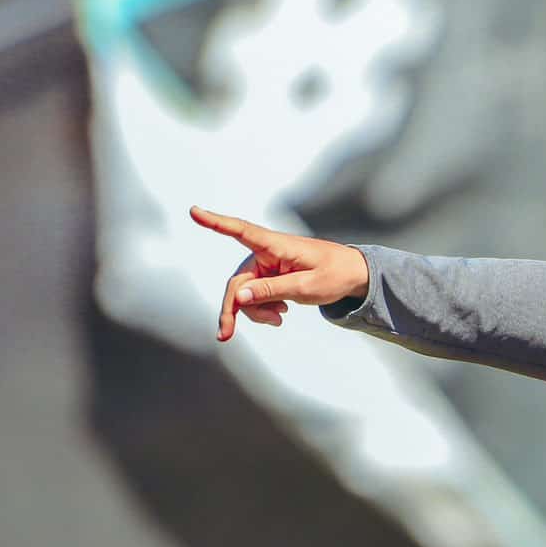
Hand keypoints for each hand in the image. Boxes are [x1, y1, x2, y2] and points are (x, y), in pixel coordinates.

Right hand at [189, 207, 370, 340]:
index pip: (240, 230)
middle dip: (234, 308)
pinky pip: (254, 296)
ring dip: (255, 311)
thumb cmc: (334, 274)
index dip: (215, 222)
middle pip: (237, 282)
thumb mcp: (306, 286)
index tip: (193, 211)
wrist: (352, 276)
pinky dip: (262, 308)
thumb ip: (272, 290)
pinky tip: (279, 315)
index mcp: (275, 245)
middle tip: (224, 336)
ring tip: (279, 318)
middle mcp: (265, 253)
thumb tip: (238, 297)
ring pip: (244, 293)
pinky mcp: (269, 276)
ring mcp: (265, 265)